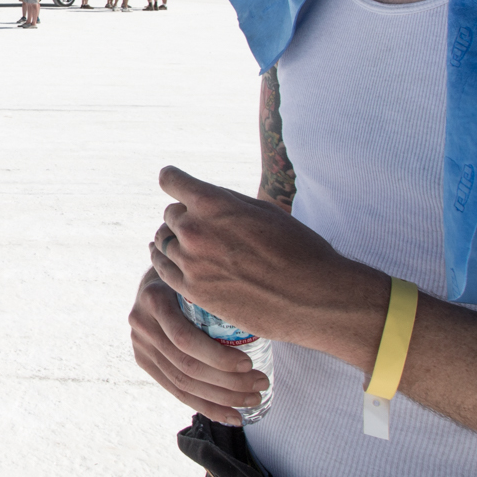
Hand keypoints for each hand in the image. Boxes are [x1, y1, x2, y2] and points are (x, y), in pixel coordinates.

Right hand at [130, 266, 268, 425]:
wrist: (157, 276)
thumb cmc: (191, 273)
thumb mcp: (199, 272)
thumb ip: (216, 286)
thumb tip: (267, 303)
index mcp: (154, 298)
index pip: (185, 339)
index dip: (218, 357)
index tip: (249, 363)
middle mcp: (141, 323)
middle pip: (187, 366)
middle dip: (228, 382)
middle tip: (261, 384)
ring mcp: (140, 345)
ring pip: (182, 384)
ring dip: (221, 398)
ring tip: (252, 400)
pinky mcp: (144, 361)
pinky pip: (176, 391)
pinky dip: (205, 406)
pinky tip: (231, 417)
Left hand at [147, 165, 384, 370]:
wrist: (313, 297)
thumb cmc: (298, 248)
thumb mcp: (263, 210)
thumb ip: (226, 202)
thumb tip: (202, 198)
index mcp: (213, 202)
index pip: (170, 180)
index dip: (175, 181)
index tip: (177, 184)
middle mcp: (195, 229)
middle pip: (171, 214)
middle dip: (184, 216)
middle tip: (200, 225)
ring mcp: (191, 262)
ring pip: (164, 242)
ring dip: (175, 241)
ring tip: (181, 243)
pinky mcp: (193, 291)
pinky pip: (163, 271)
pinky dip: (164, 263)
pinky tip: (166, 259)